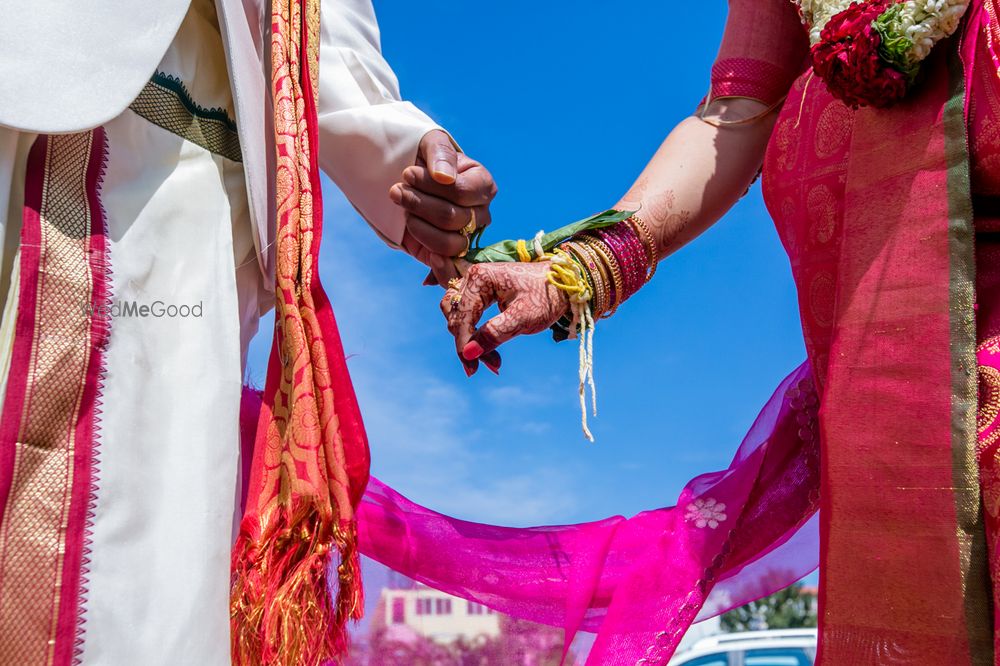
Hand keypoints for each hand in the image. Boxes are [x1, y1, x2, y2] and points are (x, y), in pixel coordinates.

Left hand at [390, 130, 496, 285]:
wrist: (406, 181)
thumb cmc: (423, 160)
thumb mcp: (430, 144)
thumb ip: (440, 153)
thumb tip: (445, 177)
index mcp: (483, 185)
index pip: (463, 192)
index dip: (432, 186)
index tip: (407, 174)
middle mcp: (479, 214)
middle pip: (453, 218)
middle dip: (419, 204)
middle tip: (396, 191)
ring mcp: (466, 237)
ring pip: (450, 243)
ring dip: (419, 227)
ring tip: (402, 209)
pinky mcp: (448, 255)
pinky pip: (450, 270)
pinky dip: (437, 268)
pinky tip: (421, 250)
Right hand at [440, 261, 568, 376]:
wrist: (563, 285)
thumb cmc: (546, 296)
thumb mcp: (524, 317)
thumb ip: (494, 333)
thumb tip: (468, 353)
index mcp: (480, 278)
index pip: (461, 316)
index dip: (464, 344)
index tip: (472, 368)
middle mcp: (473, 277)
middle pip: (455, 316)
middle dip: (468, 344)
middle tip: (491, 365)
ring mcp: (475, 284)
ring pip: (458, 316)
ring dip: (470, 340)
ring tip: (492, 360)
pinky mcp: (480, 293)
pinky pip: (467, 315)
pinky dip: (475, 334)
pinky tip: (488, 350)